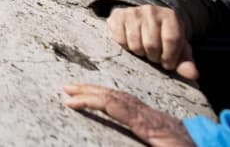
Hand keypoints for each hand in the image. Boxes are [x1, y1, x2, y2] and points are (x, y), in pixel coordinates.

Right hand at [62, 84, 194, 146]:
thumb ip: (151, 143)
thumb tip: (129, 119)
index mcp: (154, 128)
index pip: (118, 108)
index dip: (92, 102)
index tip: (70, 102)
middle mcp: (155, 119)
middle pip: (119, 98)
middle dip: (90, 91)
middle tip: (66, 88)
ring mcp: (160, 120)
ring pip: (126, 99)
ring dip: (101, 93)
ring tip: (79, 91)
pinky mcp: (163, 124)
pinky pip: (134, 106)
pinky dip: (115, 100)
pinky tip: (108, 102)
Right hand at [107, 4, 198, 79]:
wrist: (145, 19)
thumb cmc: (164, 36)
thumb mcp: (178, 47)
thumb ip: (185, 61)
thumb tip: (193, 75)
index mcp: (170, 16)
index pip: (171, 40)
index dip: (170, 57)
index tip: (168, 64)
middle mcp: (151, 11)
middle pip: (151, 44)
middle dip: (153, 56)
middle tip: (154, 55)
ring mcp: (133, 12)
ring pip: (135, 44)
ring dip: (140, 53)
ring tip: (144, 49)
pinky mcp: (118, 16)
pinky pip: (120, 39)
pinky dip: (125, 46)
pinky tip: (131, 42)